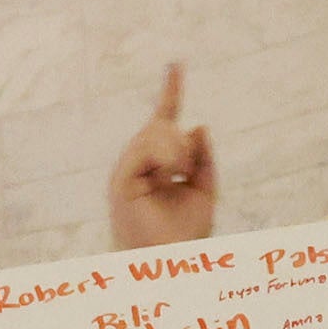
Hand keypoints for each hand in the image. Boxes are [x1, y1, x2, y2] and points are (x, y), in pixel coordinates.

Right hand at [107, 64, 217, 251]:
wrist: (173, 264)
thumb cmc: (186, 236)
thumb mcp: (206, 191)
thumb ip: (203, 160)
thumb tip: (198, 126)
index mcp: (154, 166)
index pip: (163, 122)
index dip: (170, 92)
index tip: (177, 64)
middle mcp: (136, 165)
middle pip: (162, 125)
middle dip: (183, 144)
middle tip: (185, 172)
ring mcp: (126, 171)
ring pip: (156, 132)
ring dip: (177, 151)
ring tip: (176, 177)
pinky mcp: (121, 179)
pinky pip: (148, 148)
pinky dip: (167, 159)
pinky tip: (169, 176)